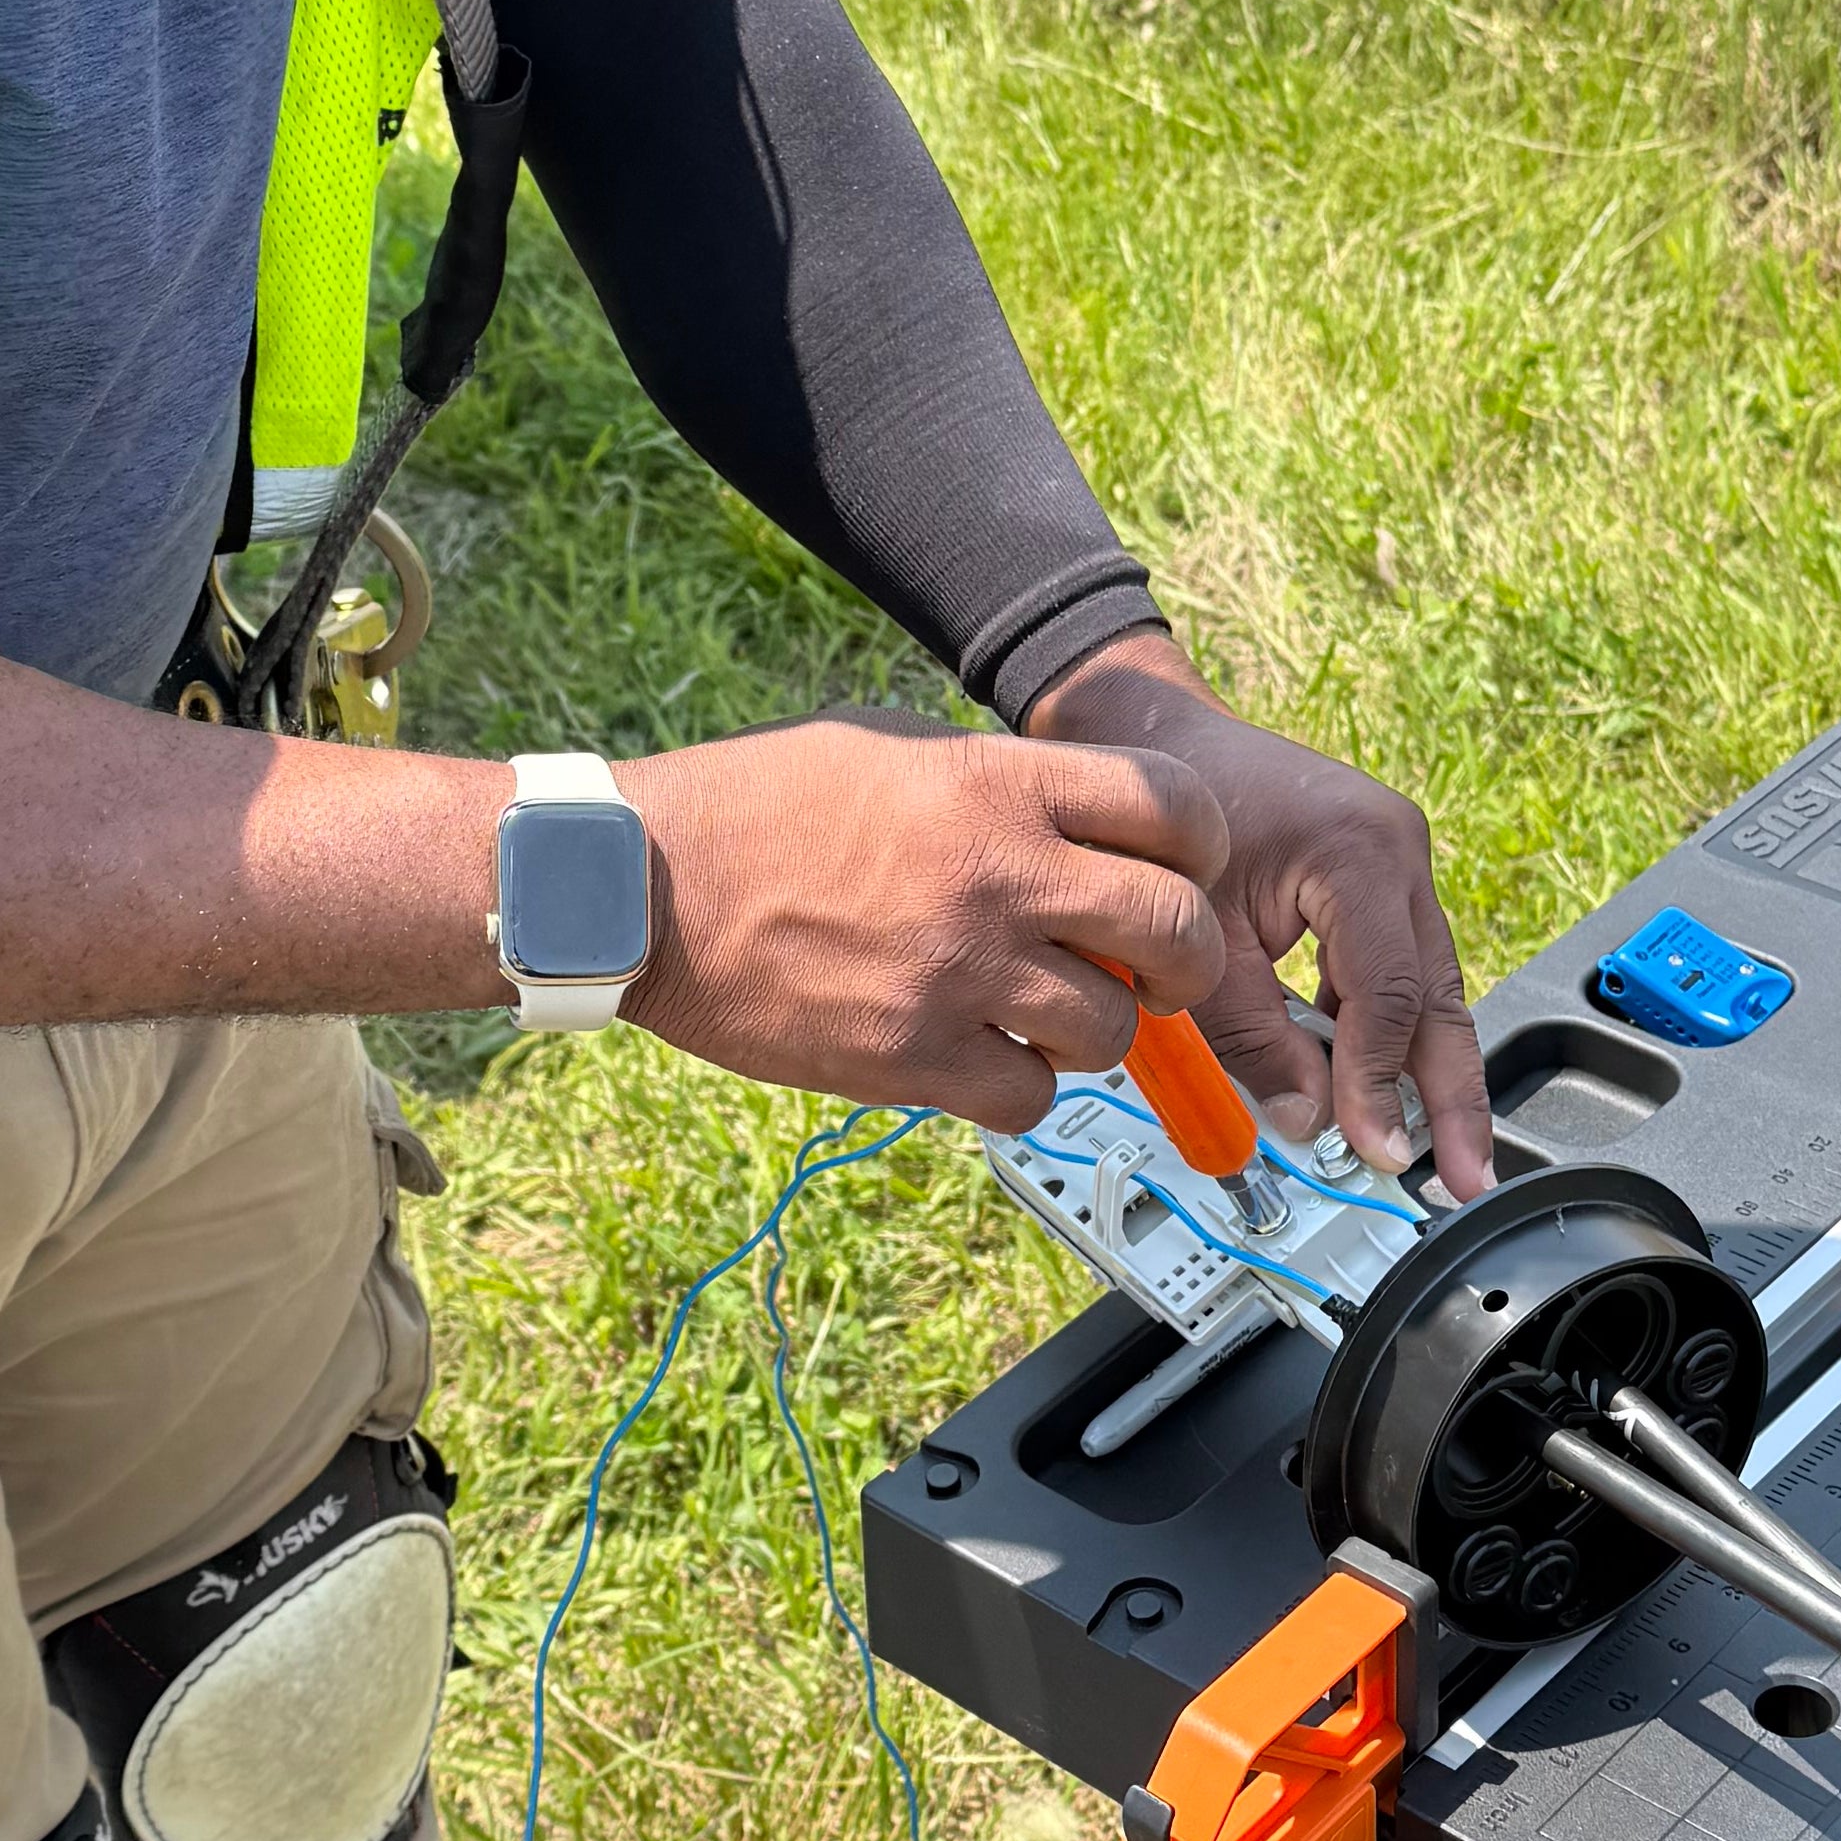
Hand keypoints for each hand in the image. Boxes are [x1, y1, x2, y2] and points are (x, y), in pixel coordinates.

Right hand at [621, 717, 1230, 1128]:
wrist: (641, 887)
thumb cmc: (755, 804)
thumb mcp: (888, 744)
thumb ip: (992, 780)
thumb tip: (1074, 818)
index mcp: (994, 783)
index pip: (1173, 809)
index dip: (1199, 848)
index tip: (1181, 871)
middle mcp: (995, 876)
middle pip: (1174, 932)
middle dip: (1184, 962)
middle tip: (1156, 972)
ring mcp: (955, 973)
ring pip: (1110, 1032)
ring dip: (1095, 1031)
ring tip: (1045, 1015)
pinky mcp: (909, 1057)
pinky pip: (1029, 1097)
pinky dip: (1025, 1088)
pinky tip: (987, 1058)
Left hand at [1023, 631, 1492, 1194]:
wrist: (1150, 740)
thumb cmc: (1164, 817)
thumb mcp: (1198, 941)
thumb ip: (1253, 1037)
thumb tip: (1305, 1120)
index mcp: (1359, 851)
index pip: (1391, 994)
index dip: (1383, 1084)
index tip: (1376, 1150)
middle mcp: (1399, 848)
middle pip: (1441, 994)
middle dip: (1455, 1095)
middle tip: (1467, 1174)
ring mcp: (1399, 858)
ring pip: (1429, 985)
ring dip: (1426, 1070)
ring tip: (1438, 1151)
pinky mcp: (1381, 876)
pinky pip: (1399, 967)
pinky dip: (1390, 1029)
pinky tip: (1383, 1090)